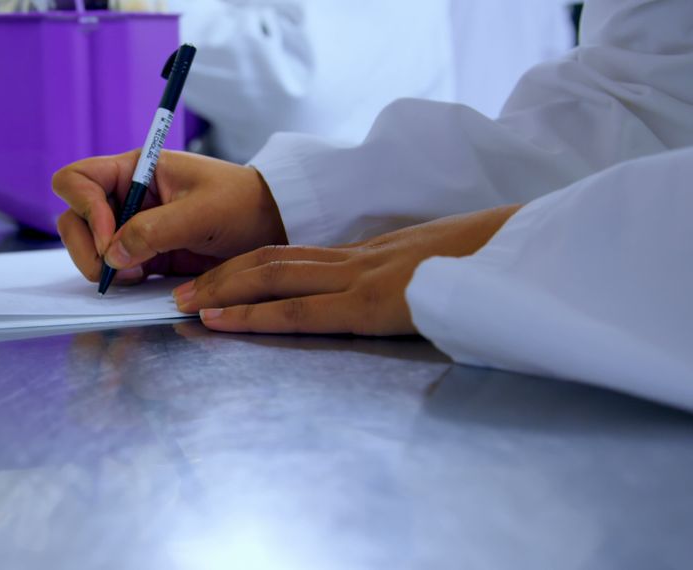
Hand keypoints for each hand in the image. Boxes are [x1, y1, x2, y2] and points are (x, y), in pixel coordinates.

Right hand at [53, 150, 287, 283]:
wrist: (272, 227)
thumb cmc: (243, 204)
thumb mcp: (202, 213)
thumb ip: (155, 230)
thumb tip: (113, 255)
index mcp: (136, 169)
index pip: (79, 180)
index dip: (86, 210)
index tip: (113, 240)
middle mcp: (128, 195)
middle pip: (75, 216)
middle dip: (86, 245)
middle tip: (113, 270)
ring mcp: (133, 225)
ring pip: (90, 244)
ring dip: (100, 264)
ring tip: (132, 276)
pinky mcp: (145, 253)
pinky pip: (113, 265)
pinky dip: (116, 276)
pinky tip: (141, 280)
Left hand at [172, 205, 522, 334]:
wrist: (536, 254)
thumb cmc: (503, 265)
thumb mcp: (450, 273)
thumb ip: (416, 287)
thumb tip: (405, 303)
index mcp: (378, 255)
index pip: (301, 256)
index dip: (254, 265)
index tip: (221, 278)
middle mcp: (362, 260)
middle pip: (275, 259)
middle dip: (224, 276)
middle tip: (182, 290)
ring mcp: (364, 278)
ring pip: (275, 276)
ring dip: (225, 291)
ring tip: (186, 304)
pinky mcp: (372, 304)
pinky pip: (301, 309)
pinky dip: (255, 315)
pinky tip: (222, 321)